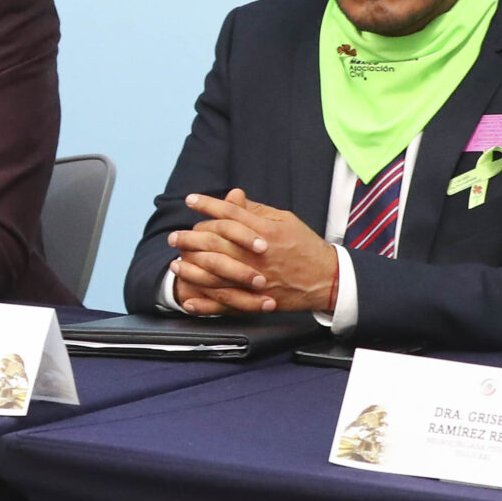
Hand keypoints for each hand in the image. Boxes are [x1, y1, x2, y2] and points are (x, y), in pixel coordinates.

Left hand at [165, 189, 338, 314]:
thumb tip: (233, 199)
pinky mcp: (256, 299)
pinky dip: (204, 301)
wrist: (326, 280)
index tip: (190, 200)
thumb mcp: (285, 220)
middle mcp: (257, 254)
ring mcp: (254, 278)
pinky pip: (224, 302)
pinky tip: (188, 296)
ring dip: (192, 266)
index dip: (207, 205)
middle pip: (215, 241)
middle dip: (190, 237)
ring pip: (215, 272)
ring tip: (176, 262)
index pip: (229, 214)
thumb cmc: (305, 247)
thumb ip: (257, 211)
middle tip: (175, 236)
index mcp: (265, 231)